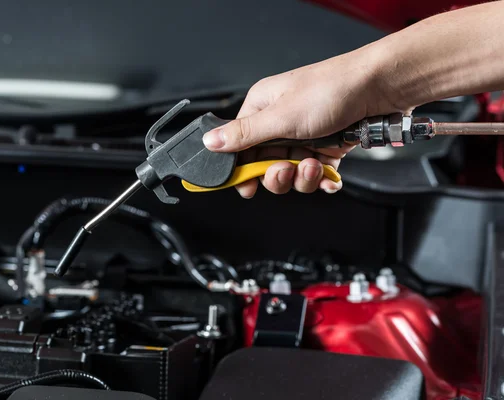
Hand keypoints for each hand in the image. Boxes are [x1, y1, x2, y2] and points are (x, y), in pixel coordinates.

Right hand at [202, 47, 401, 197]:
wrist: (379, 88)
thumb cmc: (330, 91)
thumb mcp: (281, 117)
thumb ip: (244, 134)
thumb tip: (209, 142)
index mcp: (262, 108)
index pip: (240, 146)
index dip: (241, 169)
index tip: (246, 187)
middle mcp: (281, 123)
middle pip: (265, 164)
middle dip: (277, 175)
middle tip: (286, 171)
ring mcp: (305, 136)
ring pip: (292, 171)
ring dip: (302, 177)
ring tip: (314, 166)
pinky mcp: (327, 146)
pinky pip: (316, 173)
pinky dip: (322, 179)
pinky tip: (328, 177)